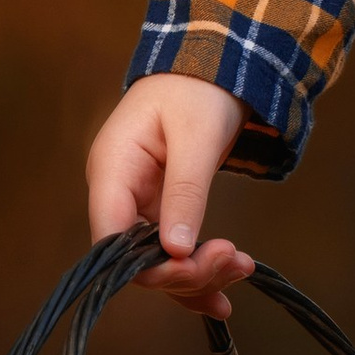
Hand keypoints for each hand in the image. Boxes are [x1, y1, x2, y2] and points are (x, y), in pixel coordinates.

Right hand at [84, 77, 258, 314]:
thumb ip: (185, 192)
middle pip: (135, 258)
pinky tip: (225, 290)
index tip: (198, 265)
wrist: (211, 64)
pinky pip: (171, 251)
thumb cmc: (198, 89)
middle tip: (236, 262)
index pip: (112, 240)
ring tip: (243, 269)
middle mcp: (117, 193)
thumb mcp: (197, 136)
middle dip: (186, 270)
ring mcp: (137, 203)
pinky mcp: (159, 208)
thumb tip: (176, 251)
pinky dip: (197, 270)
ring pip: (157, 261)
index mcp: (111, 170)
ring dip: (198, 275)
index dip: (149, 266)